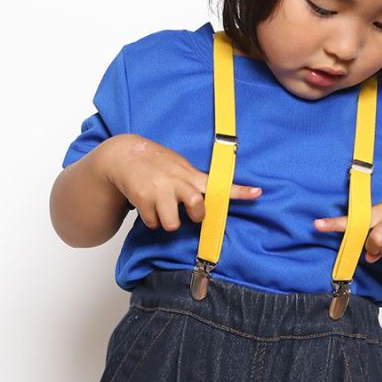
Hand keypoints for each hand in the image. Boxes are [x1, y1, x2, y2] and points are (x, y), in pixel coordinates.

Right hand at [99, 134, 261, 231]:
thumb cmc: (156, 164)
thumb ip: (195, 182)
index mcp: (190, 175)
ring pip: (172, 225)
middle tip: (184, 210)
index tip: (257, 193)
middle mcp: (177, 182)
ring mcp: (160, 191)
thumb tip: (212, 199)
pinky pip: (153, 224)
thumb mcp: (179, 167)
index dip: (240, 191)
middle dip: (193, 216)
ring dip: (167, 221)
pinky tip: (147, 205)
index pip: (220, 184)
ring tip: (160, 207)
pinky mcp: (143, 199)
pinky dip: (151, 220)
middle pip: (198, 210)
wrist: (123, 156)